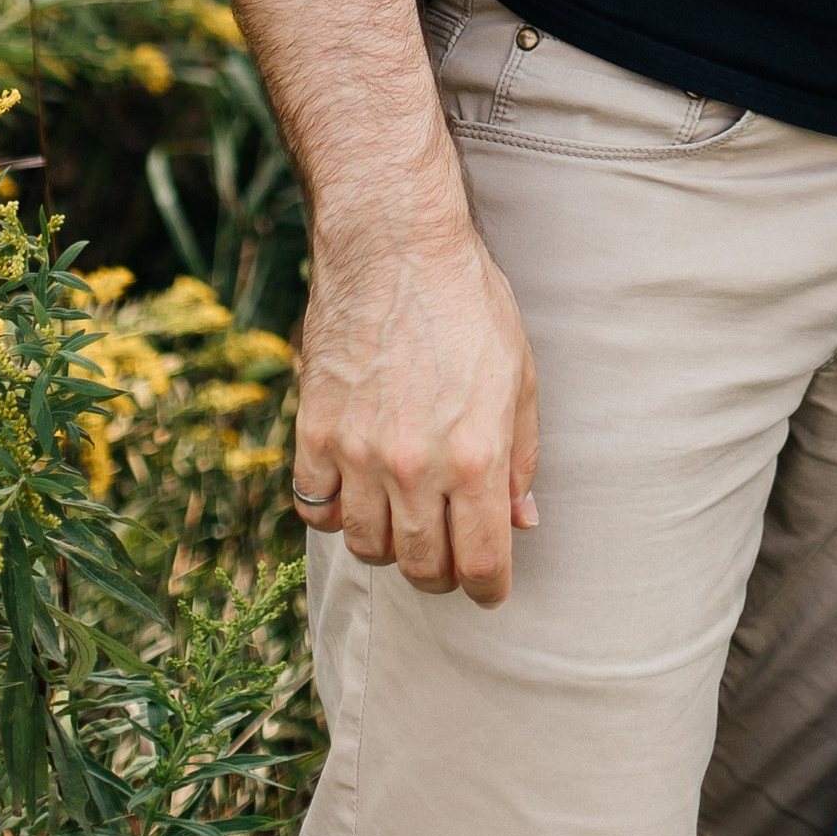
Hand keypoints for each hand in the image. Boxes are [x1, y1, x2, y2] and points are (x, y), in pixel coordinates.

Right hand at [290, 200, 539, 605]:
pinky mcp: (314, 432)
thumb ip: (521, 457)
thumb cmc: (469, 302)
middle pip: (421, 566)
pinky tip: (356, 489)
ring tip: (404, 518)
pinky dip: (336, 511)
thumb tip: (521, 522)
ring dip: (389, 546)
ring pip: (366, 547)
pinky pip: (316, 507)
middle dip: (442, 572)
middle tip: (448, 552)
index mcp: (475, 455)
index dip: (488, 590)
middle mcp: (414, 465)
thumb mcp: (519, 376)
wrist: (394, 245)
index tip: (490, 589)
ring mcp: (358, 453)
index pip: (479, 564)